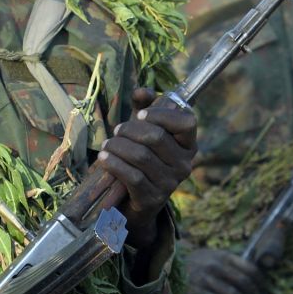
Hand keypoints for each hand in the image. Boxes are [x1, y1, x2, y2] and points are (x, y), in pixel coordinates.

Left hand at [96, 88, 198, 235]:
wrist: (135, 202)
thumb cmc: (141, 158)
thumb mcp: (144, 132)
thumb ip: (144, 107)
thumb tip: (141, 91)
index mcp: (188, 145)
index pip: (187, 122)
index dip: (162, 114)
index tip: (140, 115)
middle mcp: (184, 165)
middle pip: (157, 137)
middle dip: (131, 130)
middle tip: (118, 131)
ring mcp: (170, 183)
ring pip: (141, 156)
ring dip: (119, 146)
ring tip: (108, 145)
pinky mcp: (152, 198)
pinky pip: (132, 176)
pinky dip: (115, 164)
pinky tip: (104, 158)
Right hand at [185, 247, 267, 293]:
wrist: (175, 265)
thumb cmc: (202, 262)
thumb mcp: (218, 256)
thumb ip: (234, 264)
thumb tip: (258, 276)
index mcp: (225, 257)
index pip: (249, 269)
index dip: (260, 282)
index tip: (264, 290)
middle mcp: (216, 267)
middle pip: (243, 282)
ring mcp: (205, 279)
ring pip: (231, 293)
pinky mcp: (196, 291)